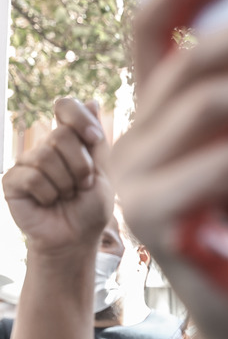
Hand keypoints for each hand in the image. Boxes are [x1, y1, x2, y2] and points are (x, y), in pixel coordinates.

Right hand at [2, 98, 111, 256]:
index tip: (94, 139)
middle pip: (61, 135)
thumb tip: (91, 101)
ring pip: (46, 157)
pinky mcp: (12, 180)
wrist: (76, 238)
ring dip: (65, 183)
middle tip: (83, 184)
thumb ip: (96, 140)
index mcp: (70, 140)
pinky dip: (48, 193)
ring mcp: (27, 162)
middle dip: (81, 165)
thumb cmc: (91, 206)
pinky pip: (32, 176)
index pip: (65, 106)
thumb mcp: (104, 172)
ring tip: (66, 196)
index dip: (79, 118)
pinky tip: (48, 202)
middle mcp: (46, 146)